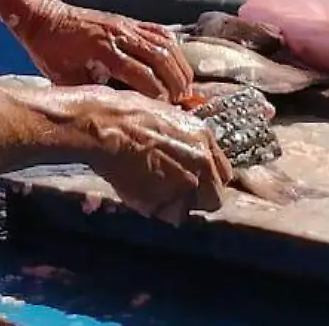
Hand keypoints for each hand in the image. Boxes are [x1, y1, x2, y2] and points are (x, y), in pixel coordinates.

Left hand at [15, 0, 193, 102]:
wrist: (45, 18)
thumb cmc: (51, 51)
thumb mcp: (66, 79)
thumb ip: (93, 93)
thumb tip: (118, 112)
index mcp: (103, 50)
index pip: (143, 75)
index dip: (158, 96)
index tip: (163, 112)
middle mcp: (119, 34)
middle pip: (162, 59)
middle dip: (176, 84)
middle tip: (180, 103)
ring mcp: (126, 24)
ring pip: (166, 44)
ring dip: (179, 67)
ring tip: (184, 88)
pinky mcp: (129, 20)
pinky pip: (160, 31)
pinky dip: (173, 49)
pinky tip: (176, 66)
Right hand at [65, 87, 231, 223]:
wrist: (104, 126)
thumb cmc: (126, 114)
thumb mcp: (168, 117)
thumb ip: (186, 141)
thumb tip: (187, 153)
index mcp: (204, 138)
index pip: (224, 174)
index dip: (208, 181)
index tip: (196, 184)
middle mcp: (201, 163)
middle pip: (214, 199)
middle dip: (196, 200)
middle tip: (175, 195)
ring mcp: (183, 185)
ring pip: (186, 211)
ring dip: (172, 207)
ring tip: (151, 191)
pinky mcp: (162, 201)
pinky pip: (162, 214)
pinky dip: (152, 209)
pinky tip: (138, 191)